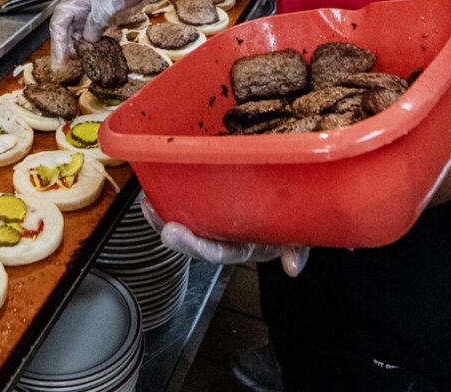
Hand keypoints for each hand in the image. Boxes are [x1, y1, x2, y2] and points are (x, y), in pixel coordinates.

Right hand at [49, 0, 159, 65]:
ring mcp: (88, 9)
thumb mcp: (107, 3)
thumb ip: (95, 23)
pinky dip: (88, 43)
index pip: (59, 21)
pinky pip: (89, 31)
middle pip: (64, 28)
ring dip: (75, 46)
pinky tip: (89, 53)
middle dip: (62, 47)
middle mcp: (78, 3)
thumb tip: (88, 39)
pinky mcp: (100, 15)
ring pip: (76, 31)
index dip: (57, 42)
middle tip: (63, 67)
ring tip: (76, 62)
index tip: (60, 59)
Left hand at [138, 195, 308, 276]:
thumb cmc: (298, 218)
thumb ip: (298, 248)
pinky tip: (155, 182)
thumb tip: (292, 267)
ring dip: (165, 214)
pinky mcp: (214, 195)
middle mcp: (228, 234)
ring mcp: (220, 216)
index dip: (196, 246)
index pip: (218, 252)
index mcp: (247, 245)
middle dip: (176, 235)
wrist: (303, 198)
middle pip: (197, 239)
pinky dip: (171, 191)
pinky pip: (189, 197)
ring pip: (187, 220)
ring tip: (147, 204)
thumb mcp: (303, 233)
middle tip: (157, 220)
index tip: (174, 233)